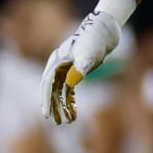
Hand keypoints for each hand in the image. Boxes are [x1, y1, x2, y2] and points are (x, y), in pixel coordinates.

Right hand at [40, 7, 123, 124]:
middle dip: (54, 107)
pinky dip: (70, 101)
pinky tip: (74, 113)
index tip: (46, 115)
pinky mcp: (76, 71)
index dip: (46, 100)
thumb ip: (80, 67)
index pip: (47, 84)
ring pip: (60, 92)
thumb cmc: (95, 39)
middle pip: (52, 90)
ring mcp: (66, 69)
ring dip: (62, 107)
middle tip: (56, 123)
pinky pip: (69, 90)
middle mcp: (58, 65)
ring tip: (66, 122)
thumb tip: (71, 83)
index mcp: (56, 60)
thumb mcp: (89, 54)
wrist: (106, 30)